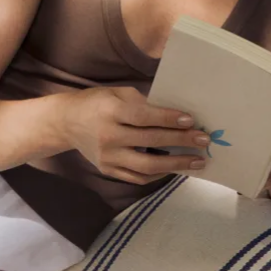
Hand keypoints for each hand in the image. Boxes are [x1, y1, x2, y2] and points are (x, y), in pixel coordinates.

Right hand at [64, 86, 209, 184]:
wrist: (66, 123)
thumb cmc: (97, 102)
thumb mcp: (118, 93)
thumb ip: (142, 103)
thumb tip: (173, 115)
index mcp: (111, 111)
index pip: (144, 117)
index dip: (168, 119)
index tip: (191, 120)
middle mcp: (109, 136)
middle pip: (150, 142)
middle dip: (180, 141)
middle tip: (203, 141)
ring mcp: (108, 158)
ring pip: (146, 166)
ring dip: (175, 165)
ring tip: (197, 162)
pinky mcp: (108, 171)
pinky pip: (138, 177)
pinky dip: (159, 174)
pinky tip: (175, 169)